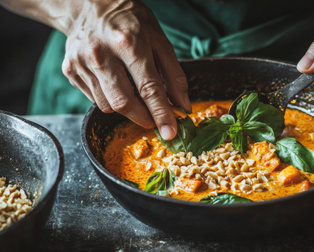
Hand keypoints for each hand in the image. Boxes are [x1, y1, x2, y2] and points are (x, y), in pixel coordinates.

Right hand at [61, 0, 190, 139]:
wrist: (90, 4)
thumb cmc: (131, 22)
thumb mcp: (160, 40)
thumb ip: (174, 75)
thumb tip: (183, 106)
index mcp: (128, 43)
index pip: (149, 87)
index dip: (161, 113)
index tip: (170, 133)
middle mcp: (101, 54)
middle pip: (124, 102)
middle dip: (143, 117)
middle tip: (153, 120)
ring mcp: (81, 63)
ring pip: (108, 105)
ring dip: (126, 107)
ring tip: (132, 91)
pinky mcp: (70, 70)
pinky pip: (94, 99)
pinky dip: (110, 98)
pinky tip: (115, 82)